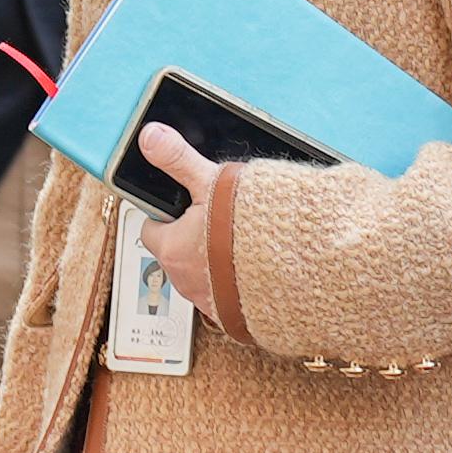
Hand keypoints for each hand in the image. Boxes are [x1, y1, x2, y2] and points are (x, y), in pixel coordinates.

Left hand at [126, 128, 239, 327]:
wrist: (302, 265)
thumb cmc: (256, 227)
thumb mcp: (213, 182)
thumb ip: (178, 160)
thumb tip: (150, 137)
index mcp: (172, 248)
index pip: (151, 229)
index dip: (166, 215)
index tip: (184, 206)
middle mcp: (184, 281)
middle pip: (176, 253)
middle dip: (191, 239)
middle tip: (218, 220)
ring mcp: (210, 302)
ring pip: (200, 277)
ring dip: (213, 263)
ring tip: (241, 242)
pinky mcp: (236, 316)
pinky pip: (226, 297)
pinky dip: (235, 284)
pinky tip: (255, 266)